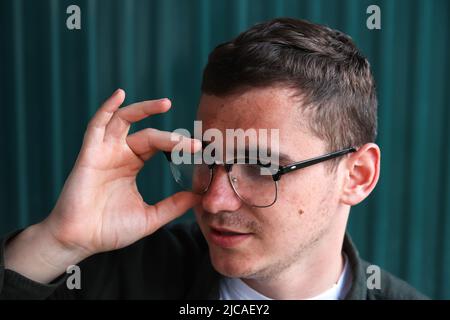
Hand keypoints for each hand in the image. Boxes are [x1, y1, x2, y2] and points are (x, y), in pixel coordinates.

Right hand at [42, 89, 200, 255]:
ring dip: (143, 109)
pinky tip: (119, 95)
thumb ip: (173, 206)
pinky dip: (107, 108)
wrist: (82, 240)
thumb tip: (198, 197)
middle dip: (170, 137)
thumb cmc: (110, 229)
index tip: (198, 150)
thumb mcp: (150, 217)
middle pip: (148, 134)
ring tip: (165, 104)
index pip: (158, 146)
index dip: (177, 146)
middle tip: (191, 142)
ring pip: (123, 121)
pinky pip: (96, 126)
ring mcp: (104, 152)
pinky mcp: (89, 154)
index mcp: (132, 165)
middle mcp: (119, 154)